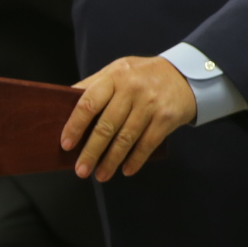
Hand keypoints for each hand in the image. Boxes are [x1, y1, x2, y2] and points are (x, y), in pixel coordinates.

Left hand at [63, 56, 197, 180]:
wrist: (185, 75)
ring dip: (112, 161)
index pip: (89, 102)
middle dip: (92, 152)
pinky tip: (126, 170)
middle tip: (81, 171)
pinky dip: (135, 160)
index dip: (75, 125)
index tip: (66, 145)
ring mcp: (151, 104)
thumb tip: (62, 104)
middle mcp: (132, 89)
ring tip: (101, 175)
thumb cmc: (142, 75)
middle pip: (107, 126)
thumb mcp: (117, 70)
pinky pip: (147, 144)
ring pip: (126, 138)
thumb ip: (94, 85)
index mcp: (115, 76)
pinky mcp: (166, 118)